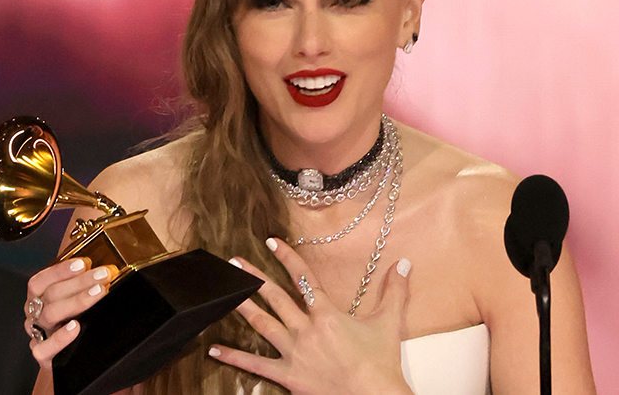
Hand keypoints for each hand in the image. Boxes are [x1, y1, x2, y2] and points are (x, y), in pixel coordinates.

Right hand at [23, 257, 117, 369]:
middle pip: (51, 295)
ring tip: (98, 292)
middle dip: (80, 282)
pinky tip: (75, 327)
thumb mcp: (73, 299)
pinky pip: (45, 348)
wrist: (74, 358)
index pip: (40, 281)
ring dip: (77, 301)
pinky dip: (60, 337)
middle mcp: (34, 315)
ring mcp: (38, 335)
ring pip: (50, 315)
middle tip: (104, 274)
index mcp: (37, 298)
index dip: (60, 270)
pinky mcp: (43, 356)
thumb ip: (80, 282)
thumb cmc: (75, 320)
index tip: (83, 263)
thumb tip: (102, 264)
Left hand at [208, 238, 414, 394]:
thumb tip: (403, 264)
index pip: (304, 279)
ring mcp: (294, 353)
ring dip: (243, 307)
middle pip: (275, 298)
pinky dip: (234, 357)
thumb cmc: (380, 362)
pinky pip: (256, 365)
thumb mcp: (389, 322)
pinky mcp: (288, 375)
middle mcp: (306, 330)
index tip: (270, 242)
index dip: (287, 258)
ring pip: (262, 325)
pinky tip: (215, 349)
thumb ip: (394, 291)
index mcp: (328, 315)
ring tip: (225, 293)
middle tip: (234, 263)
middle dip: (254, 278)